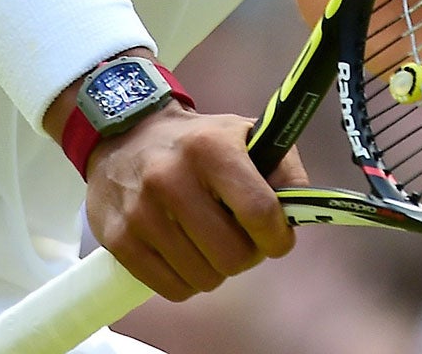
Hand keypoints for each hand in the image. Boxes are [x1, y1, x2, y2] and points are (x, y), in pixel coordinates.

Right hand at [81, 105, 306, 300]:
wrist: (127, 132)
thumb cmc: (198, 141)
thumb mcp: (245, 135)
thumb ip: (282, 169)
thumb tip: (302, 212)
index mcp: (211, 149)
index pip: (260, 212)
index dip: (278, 237)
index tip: (277, 238)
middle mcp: (171, 178)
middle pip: (233, 255)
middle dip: (246, 255)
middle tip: (238, 238)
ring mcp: (141, 211)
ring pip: (204, 278)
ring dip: (215, 269)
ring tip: (208, 242)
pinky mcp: (119, 239)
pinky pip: (171, 289)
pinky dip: (186, 280)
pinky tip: (184, 253)